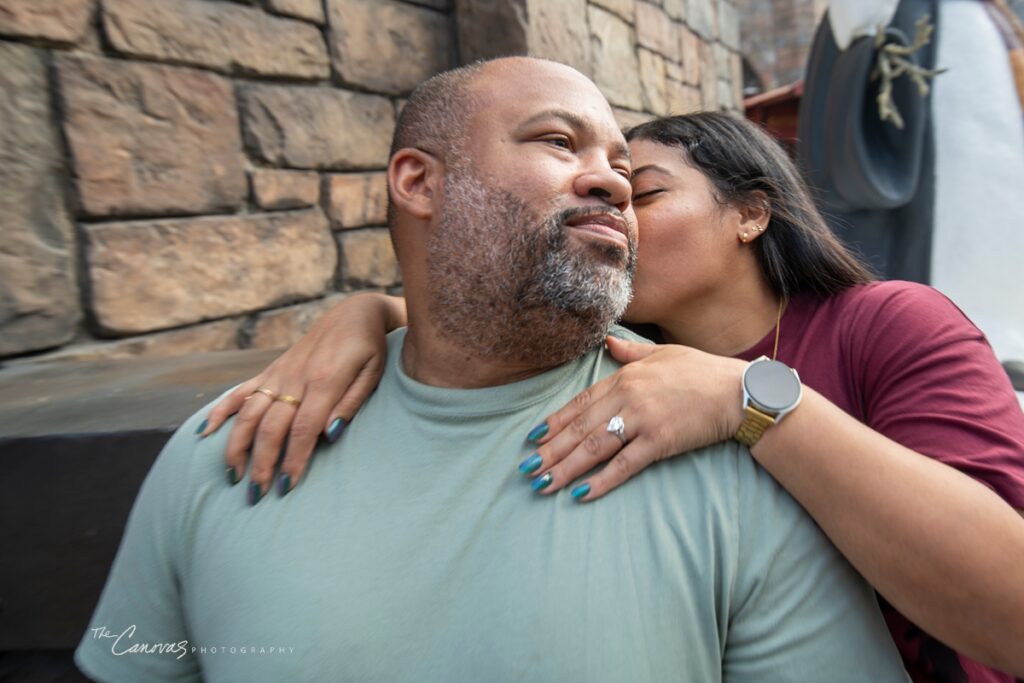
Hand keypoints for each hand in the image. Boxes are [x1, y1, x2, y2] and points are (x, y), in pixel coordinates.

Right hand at [200, 293, 398, 499]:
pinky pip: (240, 391)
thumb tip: (331, 433)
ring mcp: (279, 374)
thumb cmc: (369, 348)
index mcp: (325, 381)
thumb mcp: (373, 373)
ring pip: (248, 412)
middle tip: (256, 494)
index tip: (285, 487)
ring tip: (232, 475)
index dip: (293, 460)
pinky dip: (220, 411)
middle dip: (261, 463)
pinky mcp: (272, 371)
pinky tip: (205, 432)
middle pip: (270, 427)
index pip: (303, 429)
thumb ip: (352, 402)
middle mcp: (296, 378)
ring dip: (237, 445)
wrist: (354, 313)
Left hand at [527, 336, 746, 500]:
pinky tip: (581, 494)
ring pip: (594, 448)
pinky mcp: (659, 442)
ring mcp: (642, 420)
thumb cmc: (701, 370)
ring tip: (542, 485)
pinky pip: (623, 465)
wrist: (737, 391)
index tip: (533, 437)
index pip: (580, 403)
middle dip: (551, 450)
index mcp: (624, 377)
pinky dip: (601, 481)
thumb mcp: (662, 353)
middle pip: (580, 429)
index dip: (555, 422)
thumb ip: (629, 351)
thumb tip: (607, 342)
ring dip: (565, 468)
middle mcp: (627, 397)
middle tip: (527, 469)